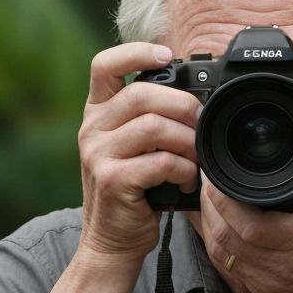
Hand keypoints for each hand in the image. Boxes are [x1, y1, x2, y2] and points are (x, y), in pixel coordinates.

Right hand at [77, 43, 200, 261]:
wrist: (113, 240)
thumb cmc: (135, 190)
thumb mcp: (135, 146)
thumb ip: (152, 118)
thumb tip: (199, 99)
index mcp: (97, 113)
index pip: (103, 65)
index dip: (136, 52)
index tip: (167, 55)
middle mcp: (91, 129)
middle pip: (141, 94)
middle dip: (183, 105)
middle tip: (201, 124)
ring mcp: (97, 154)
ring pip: (155, 127)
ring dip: (188, 141)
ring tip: (196, 158)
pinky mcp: (112, 180)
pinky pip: (161, 161)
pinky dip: (185, 170)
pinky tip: (187, 180)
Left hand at [200, 112, 292, 292]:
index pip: (242, 218)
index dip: (220, 193)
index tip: (216, 167)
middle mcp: (276, 265)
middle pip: (220, 232)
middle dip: (208, 200)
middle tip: (207, 172)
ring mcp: (265, 282)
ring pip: (218, 250)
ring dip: (209, 221)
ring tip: (210, 192)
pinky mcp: (262, 291)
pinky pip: (227, 264)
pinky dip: (219, 240)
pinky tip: (222, 221)